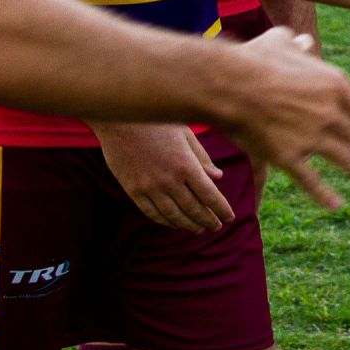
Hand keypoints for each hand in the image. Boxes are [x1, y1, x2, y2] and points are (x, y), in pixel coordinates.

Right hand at [92, 121, 232, 232]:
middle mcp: (169, 180)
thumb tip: (218, 177)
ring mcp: (149, 187)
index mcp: (186, 165)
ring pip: (173, 215)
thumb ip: (202, 157)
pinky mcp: (133, 190)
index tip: (229, 217)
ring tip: (199, 228)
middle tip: (216, 226)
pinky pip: (151, 213)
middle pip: (193, 208)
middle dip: (208, 220)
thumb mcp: (185, 134)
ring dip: (188, 225)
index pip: (210, 195)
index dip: (221, 209)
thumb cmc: (157, 122)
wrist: (119, 120)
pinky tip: (173, 224)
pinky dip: (165, 221)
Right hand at [208, 30, 349, 208]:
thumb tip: (305, 41)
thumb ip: (297, 44)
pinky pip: (311, 180)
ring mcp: (310, 136)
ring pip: (345, 159)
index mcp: (334, 84)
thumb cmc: (253, 59)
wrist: (229, 84)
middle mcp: (329, 112)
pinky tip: (337, 204)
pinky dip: (325, 195)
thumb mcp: (281, 41)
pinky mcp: (288, 157)